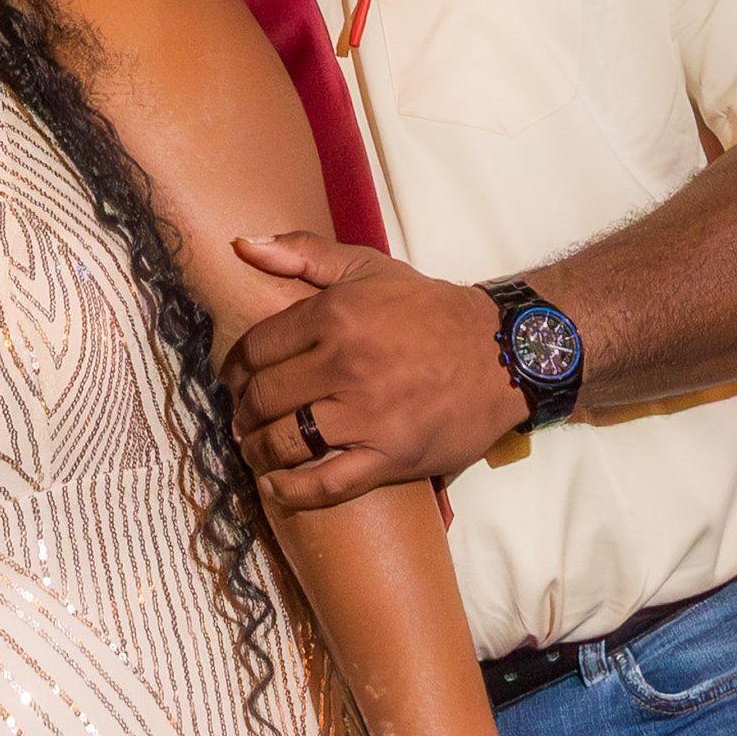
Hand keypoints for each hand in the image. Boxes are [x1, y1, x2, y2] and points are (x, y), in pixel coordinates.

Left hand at [227, 233, 525, 504]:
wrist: (503, 353)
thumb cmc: (429, 309)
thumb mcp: (367, 266)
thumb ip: (301, 252)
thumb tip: (240, 244)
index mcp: (335, 315)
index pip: (257, 349)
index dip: (234, 369)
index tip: (233, 381)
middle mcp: (346, 364)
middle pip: (264, 397)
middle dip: (244, 411)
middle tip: (243, 418)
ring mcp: (368, 414)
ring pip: (285, 441)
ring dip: (259, 451)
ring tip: (256, 450)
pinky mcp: (391, 456)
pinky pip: (326, 483)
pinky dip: (292, 491)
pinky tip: (275, 486)